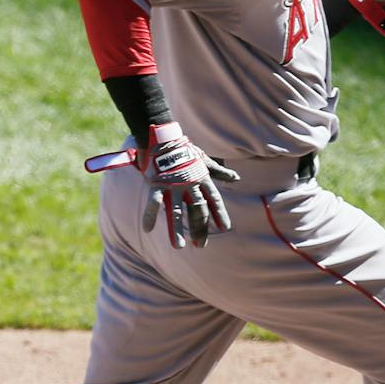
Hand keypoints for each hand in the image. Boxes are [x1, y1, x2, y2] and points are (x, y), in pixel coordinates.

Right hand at [139, 122, 241, 248]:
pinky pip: (154, 203)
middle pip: (197, 210)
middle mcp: (190, 185)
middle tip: (200, 245)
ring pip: (176, 211)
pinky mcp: (157, 185)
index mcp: (202, 179)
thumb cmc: (186, 150)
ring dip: (177, 229)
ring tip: (179, 246)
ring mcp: (173, 186)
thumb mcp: (205, 160)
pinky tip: (148, 230)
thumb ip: (219, 172)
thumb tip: (236, 178)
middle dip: (199, 228)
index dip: (220, 213)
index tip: (225, 228)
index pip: (214, 199)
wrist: (164, 137)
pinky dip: (150, 216)